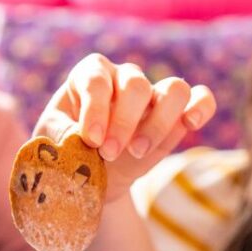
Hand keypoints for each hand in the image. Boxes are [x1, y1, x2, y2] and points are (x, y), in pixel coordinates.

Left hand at [35, 53, 215, 201]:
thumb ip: (59, 132)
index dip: (95, 109)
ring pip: (173, 89)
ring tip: (138, 151)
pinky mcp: (176, 115)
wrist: (89, 176)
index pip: (97, 80)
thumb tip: (78, 135)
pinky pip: (200, 98)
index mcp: (89, 75)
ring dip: (158, 123)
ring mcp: (153, 94)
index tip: (91, 140)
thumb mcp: (50, 140)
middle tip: (108, 153)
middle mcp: (123, 78)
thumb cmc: (65, 150)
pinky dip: (201, 107)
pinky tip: (190, 123)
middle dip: (123, 123)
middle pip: (136, 85)